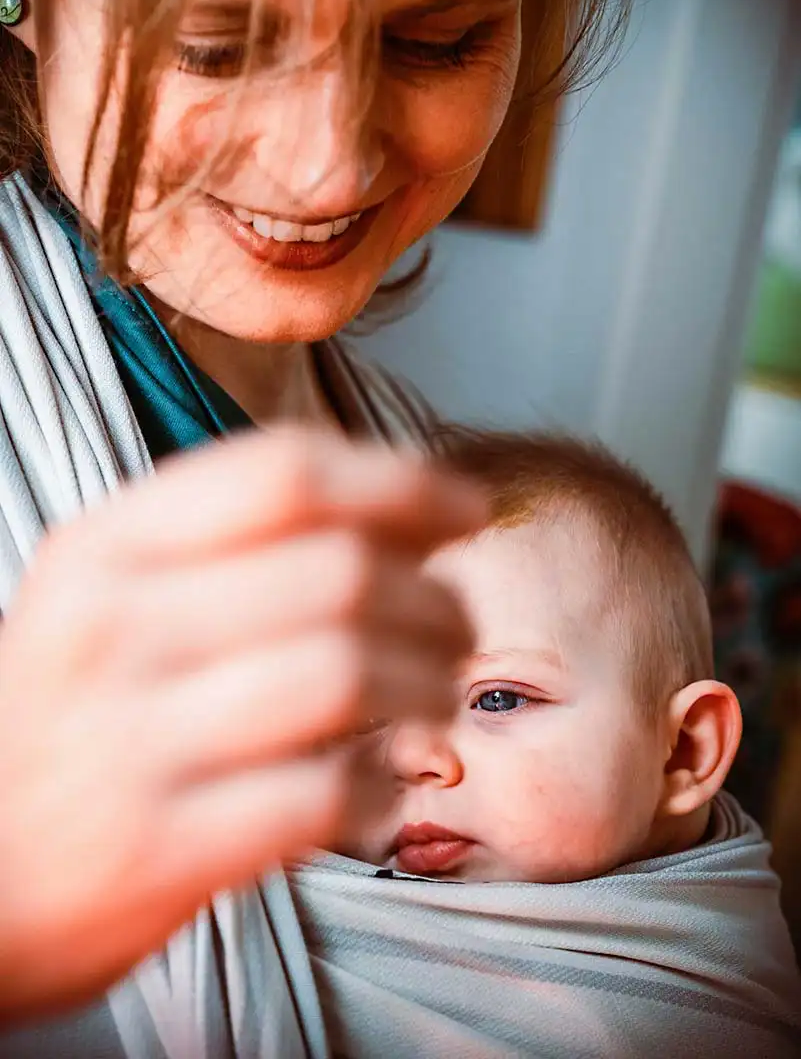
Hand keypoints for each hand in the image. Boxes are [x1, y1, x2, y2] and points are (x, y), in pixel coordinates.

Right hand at [0, 426, 483, 1019]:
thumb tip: (406, 515)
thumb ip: (234, 547)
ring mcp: (130, 741)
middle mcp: (113, 627)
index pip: (285, 472)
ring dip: (426, 684)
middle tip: (458, 627)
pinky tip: (377, 783)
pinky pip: (322, 794)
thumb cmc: (67, 721)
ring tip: (435, 697)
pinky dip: (378, 784)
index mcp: (106, 546)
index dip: (401, 481)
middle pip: (339, 569)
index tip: (465, 508)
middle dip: (435, 598)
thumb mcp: (109, 600)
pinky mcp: (158, 849)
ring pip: (347, 672)